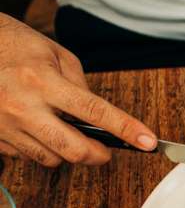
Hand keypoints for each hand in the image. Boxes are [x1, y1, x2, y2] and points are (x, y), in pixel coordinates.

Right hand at [0, 15, 153, 165]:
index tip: (147, 142)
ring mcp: (6, 125)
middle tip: (106, 149)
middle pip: (74, 149)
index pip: (94, 113)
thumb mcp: (58, 56)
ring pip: (52, 159)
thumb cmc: (18, 48)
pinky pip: (28, 156)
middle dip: (99, 154)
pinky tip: (40, 130)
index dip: (126, 130)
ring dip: (68, 152)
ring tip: (65, 131)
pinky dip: (42, 148)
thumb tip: (98, 117)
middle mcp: (23, 107)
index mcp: (43, 82)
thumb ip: (81, 86)